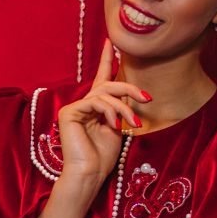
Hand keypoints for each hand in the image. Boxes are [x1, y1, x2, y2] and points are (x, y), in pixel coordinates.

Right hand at [55, 39, 151, 195]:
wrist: (89, 174)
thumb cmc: (103, 158)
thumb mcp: (118, 128)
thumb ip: (120, 109)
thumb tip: (130, 93)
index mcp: (94, 108)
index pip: (102, 79)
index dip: (106, 60)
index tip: (111, 42)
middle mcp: (83, 104)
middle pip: (108, 85)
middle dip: (129, 88)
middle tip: (147, 98)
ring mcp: (74, 108)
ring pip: (104, 93)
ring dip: (123, 107)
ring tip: (133, 123)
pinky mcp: (69, 112)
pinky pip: (95, 102)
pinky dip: (109, 111)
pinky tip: (114, 124)